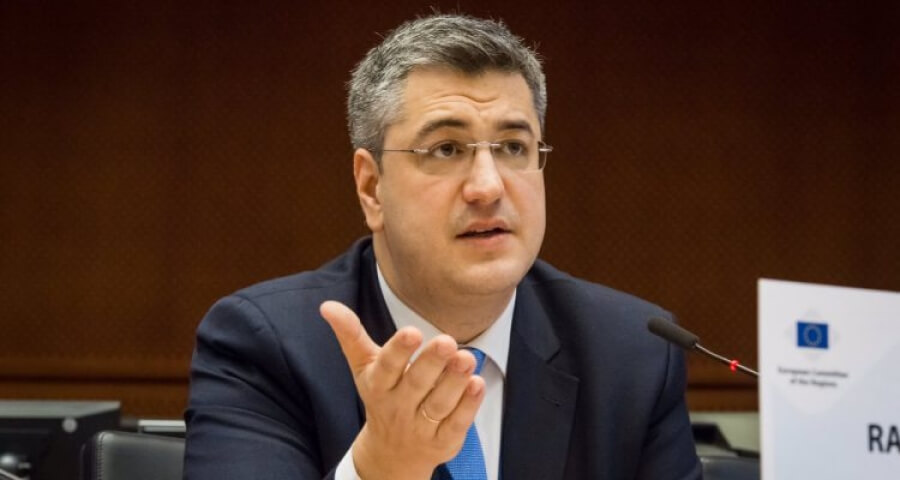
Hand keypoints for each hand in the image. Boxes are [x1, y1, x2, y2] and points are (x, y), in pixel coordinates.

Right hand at [320, 300, 484, 479]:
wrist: (391, 454)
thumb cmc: (383, 397)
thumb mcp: (364, 367)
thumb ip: (351, 335)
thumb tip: (327, 305)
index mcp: (378, 385)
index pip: (387, 367)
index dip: (399, 350)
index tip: (412, 332)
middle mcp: (398, 406)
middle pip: (417, 383)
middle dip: (431, 362)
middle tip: (447, 341)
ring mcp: (421, 426)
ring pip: (439, 403)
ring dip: (454, 381)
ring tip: (467, 358)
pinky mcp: (443, 441)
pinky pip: (457, 423)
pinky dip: (468, 405)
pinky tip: (477, 384)